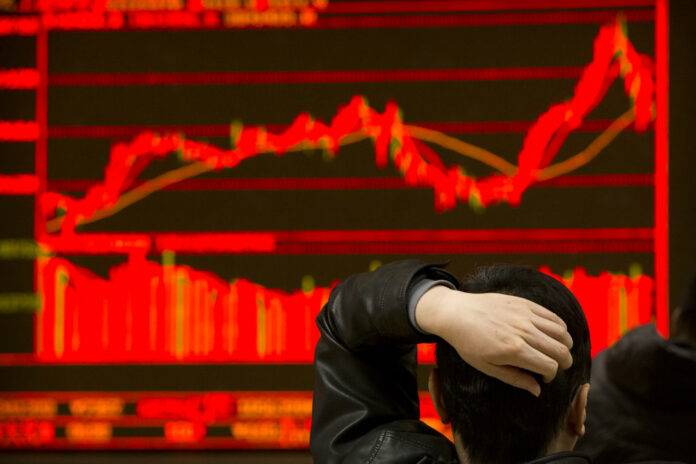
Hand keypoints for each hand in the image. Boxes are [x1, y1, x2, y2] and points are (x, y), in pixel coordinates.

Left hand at [415, 286, 572, 395]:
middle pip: (561, 350)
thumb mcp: (487, 367)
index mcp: (515, 350)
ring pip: (561, 332)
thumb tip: (538, 390)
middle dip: (565, 363)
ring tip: (557, 351)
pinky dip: (560, 327)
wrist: (456, 313)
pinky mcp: (525, 303)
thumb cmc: (468, 343)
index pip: (550, 367)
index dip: (551, 376)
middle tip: (557, 366)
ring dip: (565, 344)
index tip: (543, 378)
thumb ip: (515, 379)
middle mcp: (524, 331)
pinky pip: (553, 316)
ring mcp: (526, 315)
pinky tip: (554, 334)